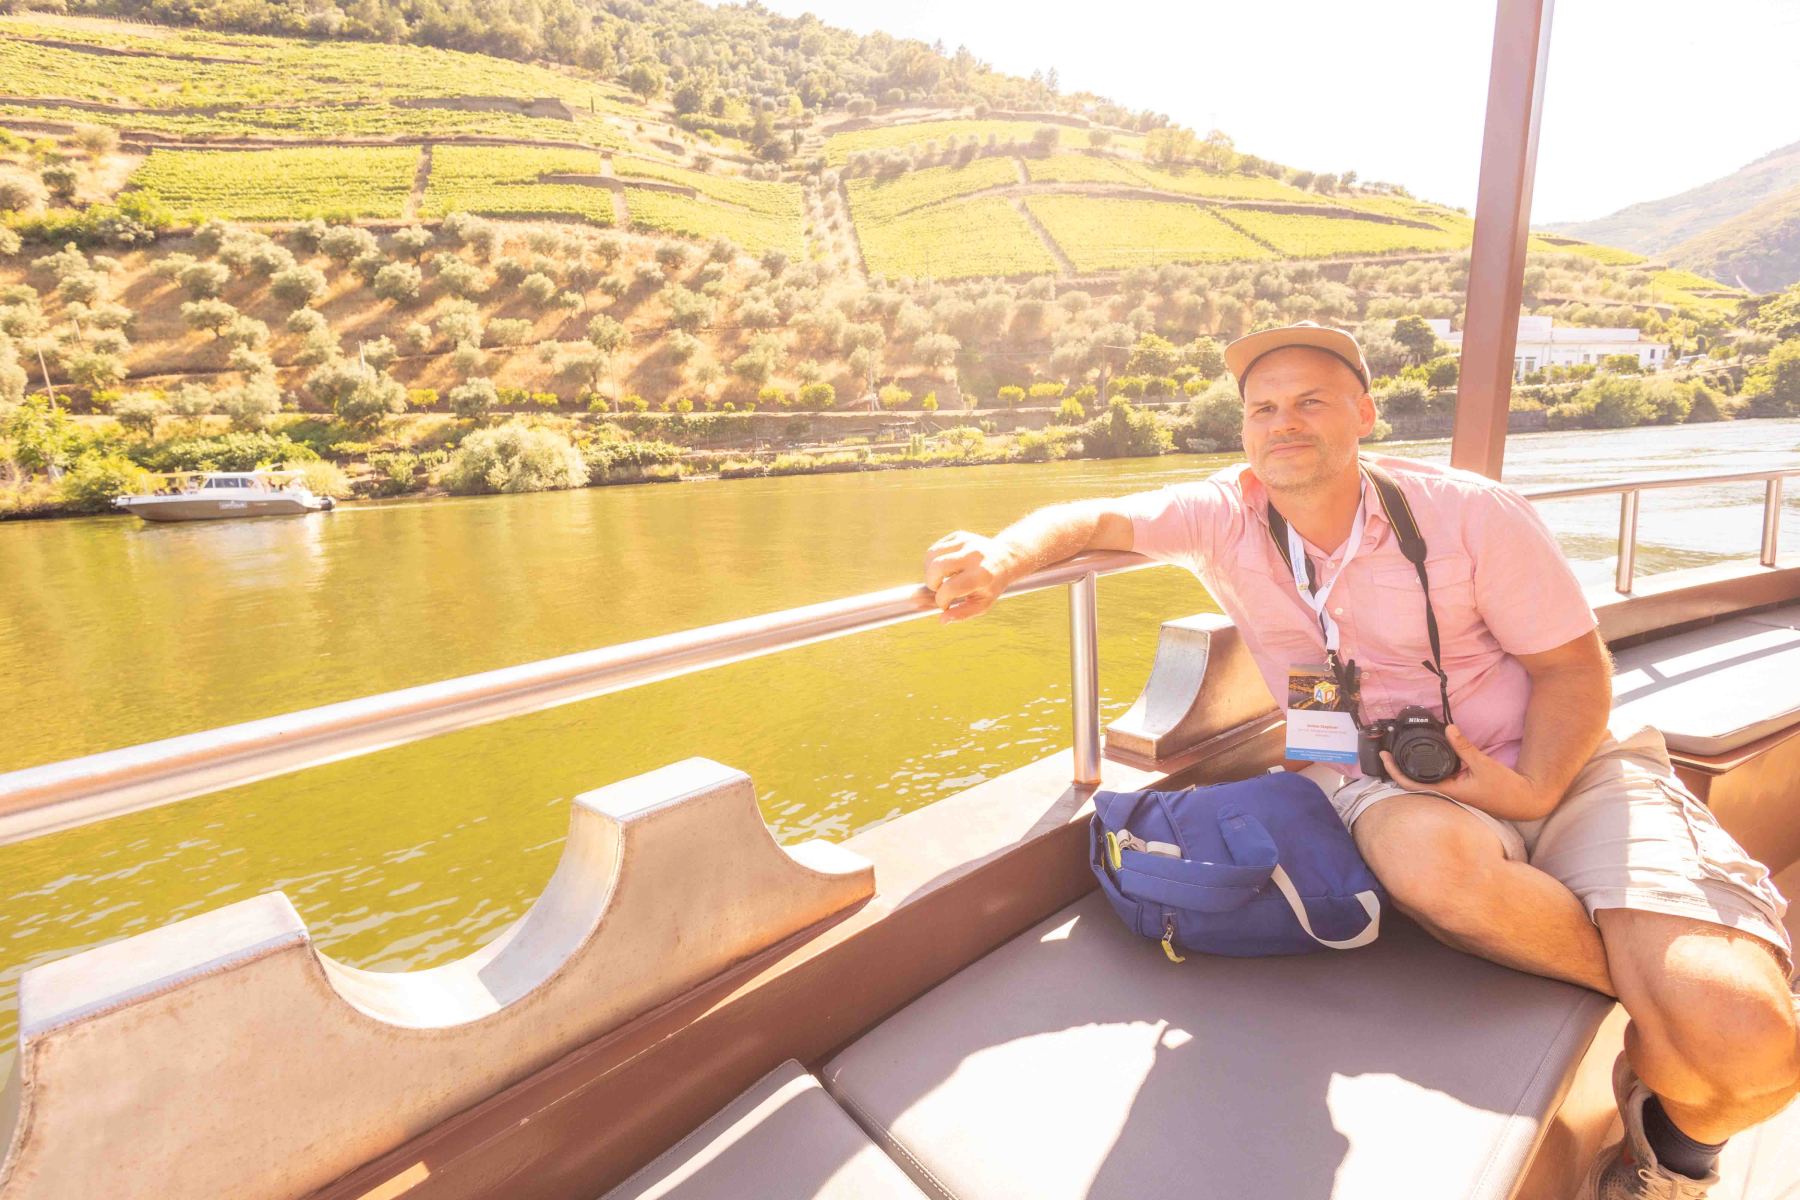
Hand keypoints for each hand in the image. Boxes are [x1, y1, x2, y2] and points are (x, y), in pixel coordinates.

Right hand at [923, 530, 1014, 622]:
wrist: (1005, 558)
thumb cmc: (991, 585)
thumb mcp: (983, 604)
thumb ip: (963, 613)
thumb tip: (942, 620)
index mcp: (981, 575)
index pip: (949, 588)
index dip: (941, 600)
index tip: (945, 604)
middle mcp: (973, 555)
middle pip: (936, 568)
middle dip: (931, 583)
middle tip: (938, 589)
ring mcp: (966, 542)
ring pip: (931, 555)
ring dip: (929, 571)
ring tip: (939, 579)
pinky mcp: (959, 535)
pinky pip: (935, 549)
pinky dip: (933, 561)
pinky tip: (943, 568)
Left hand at [1380, 724, 1547, 817]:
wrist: (1524, 801)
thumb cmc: (1505, 788)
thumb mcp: (1483, 764)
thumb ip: (1464, 746)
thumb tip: (1449, 728)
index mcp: (1449, 791)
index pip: (1412, 785)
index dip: (1395, 772)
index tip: (1384, 757)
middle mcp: (1447, 794)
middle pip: (1413, 784)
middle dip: (1397, 769)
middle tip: (1386, 751)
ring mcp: (1453, 792)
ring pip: (1424, 782)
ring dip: (1410, 769)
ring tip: (1398, 752)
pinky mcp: (1460, 788)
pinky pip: (1437, 779)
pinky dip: (1427, 768)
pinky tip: (1424, 757)